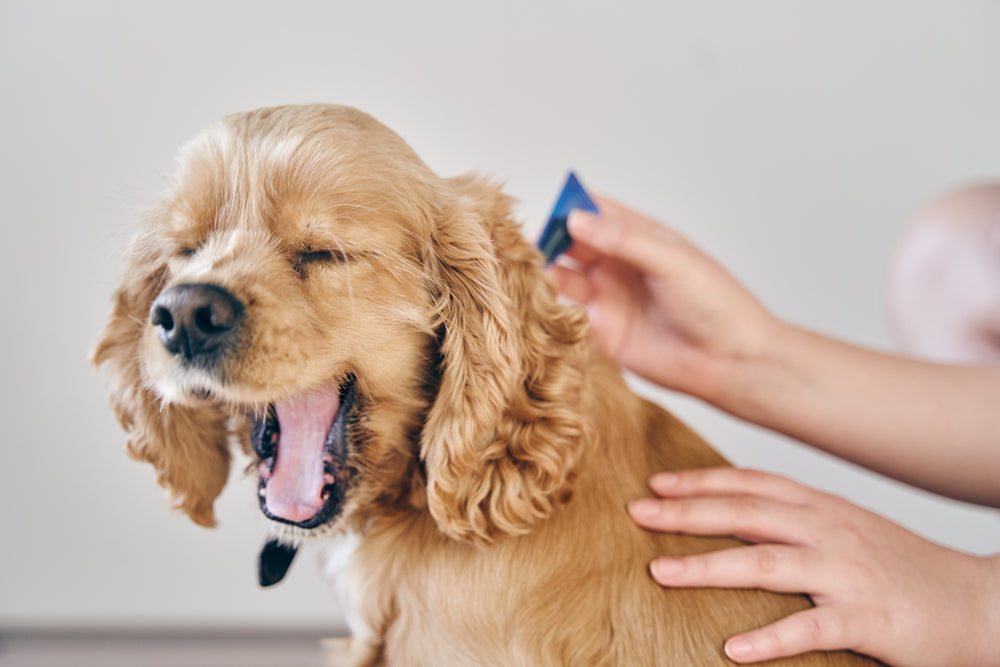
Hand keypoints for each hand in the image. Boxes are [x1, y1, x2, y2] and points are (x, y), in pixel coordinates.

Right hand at [551, 197, 777, 403]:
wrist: (730, 361)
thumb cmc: (716, 304)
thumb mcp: (671, 261)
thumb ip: (623, 240)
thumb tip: (576, 220)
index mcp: (641, 238)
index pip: (596, 211)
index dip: (571, 207)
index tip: (552, 211)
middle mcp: (620, 264)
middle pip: (572, 242)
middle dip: (551, 238)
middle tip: (530, 242)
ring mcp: (609, 296)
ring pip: (564, 275)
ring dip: (545, 269)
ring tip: (529, 268)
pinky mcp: (601, 330)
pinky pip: (566, 311)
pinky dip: (548, 303)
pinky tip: (540, 296)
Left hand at [628, 468, 999, 665]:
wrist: (977, 601)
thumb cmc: (901, 567)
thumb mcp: (845, 527)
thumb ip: (796, 518)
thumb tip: (735, 514)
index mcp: (822, 506)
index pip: (751, 483)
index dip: (701, 480)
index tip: (656, 483)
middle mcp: (828, 529)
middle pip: (745, 512)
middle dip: (687, 511)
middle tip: (637, 513)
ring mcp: (846, 572)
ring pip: (766, 562)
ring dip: (709, 568)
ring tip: (661, 574)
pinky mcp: (866, 619)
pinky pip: (810, 629)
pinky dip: (770, 639)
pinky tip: (732, 650)